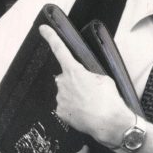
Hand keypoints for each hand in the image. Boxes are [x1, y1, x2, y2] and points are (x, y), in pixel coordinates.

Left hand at [39, 24, 131, 147]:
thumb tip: (85, 80)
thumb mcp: (104, 79)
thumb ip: (90, 75)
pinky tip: (84, 113)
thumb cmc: (110, 100)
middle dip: (75, 82)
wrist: (110, 123)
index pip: (60, 49)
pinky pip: (65, 107)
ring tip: (90, 105)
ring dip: (75, 96)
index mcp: (74, 70)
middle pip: (66, 78)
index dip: (51, 37)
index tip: (43, 29)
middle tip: (90, 92)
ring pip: (65, 93)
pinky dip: (73, 109)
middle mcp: (63, 83)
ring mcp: (61, 98)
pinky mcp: (61, 112)